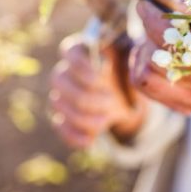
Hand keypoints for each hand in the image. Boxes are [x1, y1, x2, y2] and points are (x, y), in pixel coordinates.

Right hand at [49, 34, 146, 148]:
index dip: (81, 64)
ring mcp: (61, 95)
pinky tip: (90, 141)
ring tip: (108, 117)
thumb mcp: (132, 60)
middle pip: (58, 79)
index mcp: (81, 51)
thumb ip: (122, 54)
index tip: (103, 75)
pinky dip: (74, 136)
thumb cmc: (127, 71)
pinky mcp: (63, 118)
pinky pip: (60, 127)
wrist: (128, 96)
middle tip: (111, 99)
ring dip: (84, 114)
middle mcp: (65, 71)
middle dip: (86, 93)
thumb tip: (108, 60)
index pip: (68, 51)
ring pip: (58, 104)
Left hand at [130, 0, 190, 113]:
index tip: (150, 1)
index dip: (166, 21)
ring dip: (145, 46)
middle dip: (150, 27)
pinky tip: (152, 48)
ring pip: (149, 74)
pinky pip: (145, 84)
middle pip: (167, 59)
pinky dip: (140, 62)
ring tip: (152, 31)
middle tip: (146, 7)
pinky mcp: (186, 107)